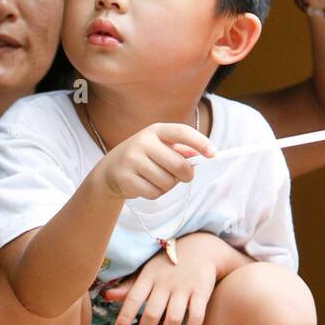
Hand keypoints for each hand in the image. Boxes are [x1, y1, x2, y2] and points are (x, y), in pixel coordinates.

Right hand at [94, 122, 214, 201]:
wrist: (110, 170)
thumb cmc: (145, 158)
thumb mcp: (161, 148)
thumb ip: (181, 150)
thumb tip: (201, 155)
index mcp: (156, 130)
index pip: (182, 132)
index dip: (200, 142)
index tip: (214, 154)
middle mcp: (143, 141)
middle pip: (178, 165)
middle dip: (186, 175)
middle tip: (184, 177)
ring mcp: (132, 159)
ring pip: (167, 182)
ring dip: (167, 186)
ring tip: (156, 179)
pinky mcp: (125, 178)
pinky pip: (153, 193)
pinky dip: (155, 193)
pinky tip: (145, 185)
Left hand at [100, 233, 223, 324]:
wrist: (201, 247)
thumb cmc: (168, 264)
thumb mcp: (148, 271)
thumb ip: (129, 286)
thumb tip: (106, 296)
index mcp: (149, 276)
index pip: (134, 297)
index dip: (125, 316)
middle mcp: (165, 282)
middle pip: (152, 312)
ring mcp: (184, 287)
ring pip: (173, 318)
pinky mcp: (202, 291)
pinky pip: (197, 315)